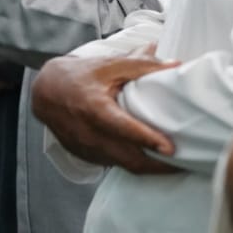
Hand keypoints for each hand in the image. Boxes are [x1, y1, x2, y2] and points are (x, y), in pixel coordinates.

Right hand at [32, 54, 181, 174]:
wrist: (46, 92)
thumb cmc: (82, 75)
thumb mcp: (111, 65)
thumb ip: (143, 65)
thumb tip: (176, 65)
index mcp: (94, 108)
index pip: (123, 128)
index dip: (147, 139)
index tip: (170, 148)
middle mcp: (88, 133)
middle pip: (127, 157)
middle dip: (157, 165)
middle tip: (186, 163)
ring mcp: (86, 148)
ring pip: (123, 165)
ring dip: (149, 168)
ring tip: (175, 165)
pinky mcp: (86, 156)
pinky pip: (115, 164)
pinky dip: (135, 165)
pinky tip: (153, 161)